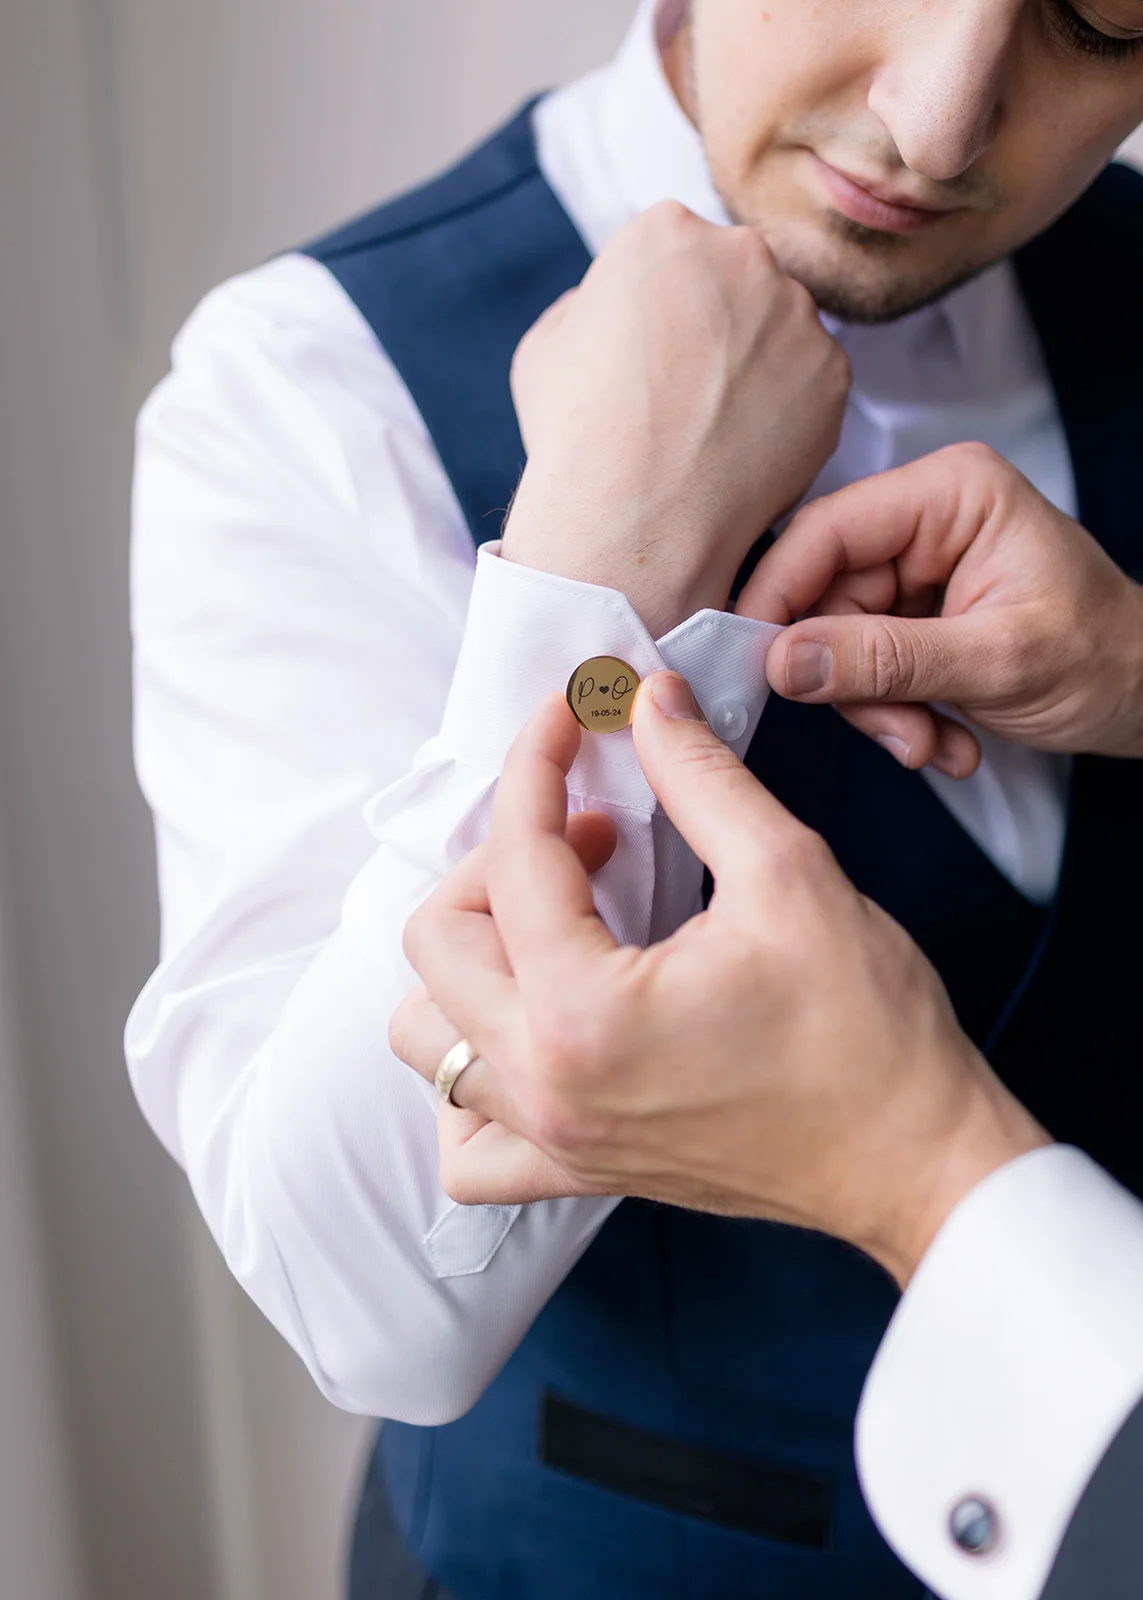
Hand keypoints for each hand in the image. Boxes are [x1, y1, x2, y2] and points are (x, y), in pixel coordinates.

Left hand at [393, 677, 1048, 1285]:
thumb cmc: (868, 1031)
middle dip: (503, 857)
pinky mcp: (581, 1169)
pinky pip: (469, 1146)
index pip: (515, 859)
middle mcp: (544, 1086)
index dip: (537, 764)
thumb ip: (699, 777)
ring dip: (471, 959)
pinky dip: (471, 1077)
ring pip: (428, 1039)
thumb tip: (647, 702)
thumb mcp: (789, 874)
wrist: (918, 1162)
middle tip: (591, 828)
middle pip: (441, 941)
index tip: (570, 715)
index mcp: (584, 1013)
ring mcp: (555, 1139)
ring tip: (555, 920)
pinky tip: (528, 1028)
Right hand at [502, 202, 850, 638]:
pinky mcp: (833, 373)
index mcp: (666, 232)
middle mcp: (743, 254)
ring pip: (782, 330)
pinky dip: (789, 413)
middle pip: (738, 280)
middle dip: (719, 324)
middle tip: (687, 391)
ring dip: (757, 365)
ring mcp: (797, 313)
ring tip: (715, 428)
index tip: (652, 350)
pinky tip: (746, 449)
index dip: (661, 305)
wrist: (635, 519)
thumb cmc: (578, 436)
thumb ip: (588, 304)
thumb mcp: (545, 346)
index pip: (677, 250)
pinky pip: (813, 384)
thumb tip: (612, 308)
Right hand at [739, 442, 1142, 773]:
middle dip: (850, 678)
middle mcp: (925, 521)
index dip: (778, 597)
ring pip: (837, 642)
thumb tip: (785, 662)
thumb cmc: (1105, 659)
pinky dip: (896, 714)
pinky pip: (864, 666)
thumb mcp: (996, 663)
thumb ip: (886, 660)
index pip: (826, 533)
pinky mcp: (913, 616)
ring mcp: (917, 570)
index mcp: (950, 495)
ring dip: (878, 709)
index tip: (752, 663)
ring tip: (934, 744)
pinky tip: (948, 737)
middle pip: (825, 595)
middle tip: (896, 734)